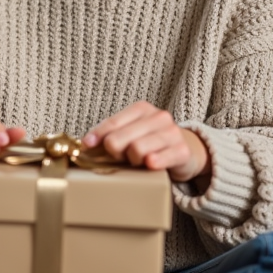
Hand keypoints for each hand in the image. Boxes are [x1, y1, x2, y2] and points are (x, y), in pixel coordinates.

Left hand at [83, 102, 208, 182]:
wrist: (186, 151)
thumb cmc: (151, 143)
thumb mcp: (131, 134)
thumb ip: (111, 136)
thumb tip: (86, 145)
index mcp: (142, 109)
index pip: (113, 122)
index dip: (97, 135)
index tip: (86, 146)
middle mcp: (158, 117)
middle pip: (121, 137)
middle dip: (113, 151)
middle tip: (118, 158)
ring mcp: (172, 133)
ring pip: (138, 148)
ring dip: (132, 160)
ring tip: (136, 162)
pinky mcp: (182, 151)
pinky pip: (163, 157)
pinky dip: (155, 160)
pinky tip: (150, 164)